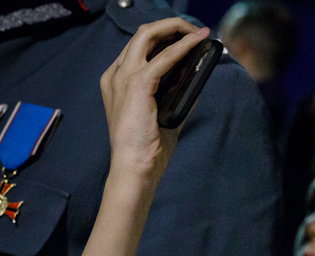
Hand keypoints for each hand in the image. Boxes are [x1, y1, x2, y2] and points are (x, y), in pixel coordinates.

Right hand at [56, 20, 209, 255]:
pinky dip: (182, 47)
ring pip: (149, 37)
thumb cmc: (147, 151)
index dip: (164, 37)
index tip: (186, 36)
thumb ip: (176, 100)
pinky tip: (196, 44)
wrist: (134, 170)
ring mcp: (124, 78)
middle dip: (170, 28)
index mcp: (118, 82)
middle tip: (195, 30)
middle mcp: (116, 75)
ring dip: (176, 30)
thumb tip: (195, 84)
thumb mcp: (165, 119)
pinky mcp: (137, 85)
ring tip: (198, 31)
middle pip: (142, 36)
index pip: (140, 48)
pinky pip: (163, 57)